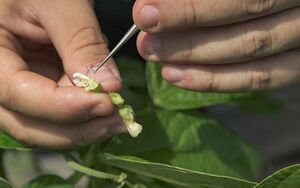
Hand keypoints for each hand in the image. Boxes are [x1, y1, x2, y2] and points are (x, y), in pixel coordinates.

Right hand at [0, 0, 124, 147]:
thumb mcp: (60, 5)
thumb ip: (82, 46)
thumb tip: (109, 87)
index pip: (17, 94)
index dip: (64, 106)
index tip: (107, 104)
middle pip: (28, 123)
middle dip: (77, 128)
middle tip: (118, 122)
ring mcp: (18, 86)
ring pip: (45, 124)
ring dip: (84, 126)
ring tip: (119, 116)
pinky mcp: (38, 86)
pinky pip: (58, 111)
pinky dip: (84, 112)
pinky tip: (105, 101)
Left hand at [133, 0, 299, 90]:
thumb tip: (159, 3)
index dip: (190, 9)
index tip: (146, 12)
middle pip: (245, 24)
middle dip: (187, 34)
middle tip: (146, 41)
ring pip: (252, 51)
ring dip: (196, 59)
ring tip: (156, 56)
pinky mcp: (299, 61)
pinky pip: (263, 77)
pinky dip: (219, 80)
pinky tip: (180, 76)